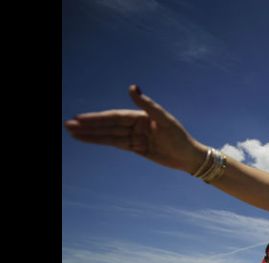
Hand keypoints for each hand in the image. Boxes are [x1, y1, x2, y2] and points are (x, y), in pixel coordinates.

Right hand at [64, 85, 206, 173]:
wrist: (189, 157)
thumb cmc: (180, 137)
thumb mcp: (164, 120)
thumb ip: (147, 104)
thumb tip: (132, 87)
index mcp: (141, 116)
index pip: (115, 117)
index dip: (97, 118)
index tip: (81, 118)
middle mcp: (136, 125)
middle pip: (108, 125)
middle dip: (89, 126)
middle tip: (68, 125)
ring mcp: (135, 137)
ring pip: (109, 136)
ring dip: (91, 134)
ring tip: (72, 132)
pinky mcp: (136, 148)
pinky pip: (116, 144)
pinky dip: (101, 142)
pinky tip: (88, 140)